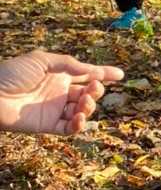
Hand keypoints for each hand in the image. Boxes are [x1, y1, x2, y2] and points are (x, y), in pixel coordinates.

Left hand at [0, 50, 123, 135]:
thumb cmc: (12, 73)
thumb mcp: (42, 61)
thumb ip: (69, 65)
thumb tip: (92, 71)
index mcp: (58, 74)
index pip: (86, 74)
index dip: (104, 74)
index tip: (120, 75)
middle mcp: (59, 92)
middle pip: (87, 93)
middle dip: (96, 91)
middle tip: (94, 89)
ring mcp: (54, 109)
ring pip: (82, 111)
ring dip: (89, 107)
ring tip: (84, 103)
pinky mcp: (48, 125)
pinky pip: (69, 128)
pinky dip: (79, 125)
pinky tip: (80, 118)